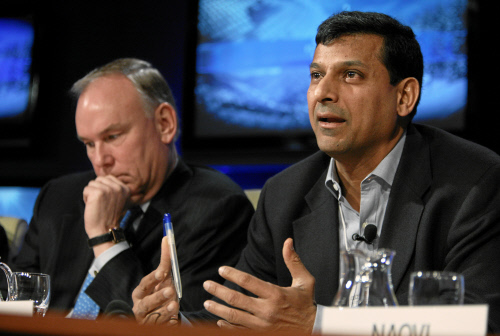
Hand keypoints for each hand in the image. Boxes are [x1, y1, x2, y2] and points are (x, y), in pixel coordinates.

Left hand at [83, 175, 130, 237]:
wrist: (105, 230)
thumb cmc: (109, 216)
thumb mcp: (119, 201)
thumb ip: (115, 189)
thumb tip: (104, 180)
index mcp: (125, 189)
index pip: (108, 178)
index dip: (103, 188)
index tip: (106, 200)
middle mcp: (118, 188)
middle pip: (99, 179)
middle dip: (96, 189)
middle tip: (100, 202)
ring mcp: (108, 190)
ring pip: (92, 184)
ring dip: (90, 194)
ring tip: (96, 204)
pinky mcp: (97, 193)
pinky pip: (86, 189)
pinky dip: (85, 198)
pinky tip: (91, 206)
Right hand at [132, 236, 179, 325]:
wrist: (159, 317)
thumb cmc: (161, 294)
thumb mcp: (164, 280)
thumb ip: (165, 263)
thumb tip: (167, 238)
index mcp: (140, 292)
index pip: (145, 283)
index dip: (153, 278)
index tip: (163, 272)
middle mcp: (140, 306)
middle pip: (146, 302)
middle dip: (158, 296)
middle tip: (170, 291)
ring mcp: (146, 319)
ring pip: (154, 316)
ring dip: (165, 310)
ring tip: (174, 305)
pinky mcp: (153, 327)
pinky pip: (162, 325)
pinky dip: (168, 321)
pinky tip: (174, 318)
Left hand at [202, 238, 316, 333]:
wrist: (314, 329)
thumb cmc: (307, 303)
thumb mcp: (305, 280)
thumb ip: (293, 261)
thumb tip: (288, 241)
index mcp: (276, 295)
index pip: (249, 282)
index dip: (233, 274)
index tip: (221, 269)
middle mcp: (267, 311)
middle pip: (236, 300)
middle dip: (219, 291)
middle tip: (207, 285)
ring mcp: (262, 325)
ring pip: (234, 317)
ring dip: (218, 310)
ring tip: (207, 302)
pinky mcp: (261, 334)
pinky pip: (239, 331)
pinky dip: (227, 326)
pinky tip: (218, 321)